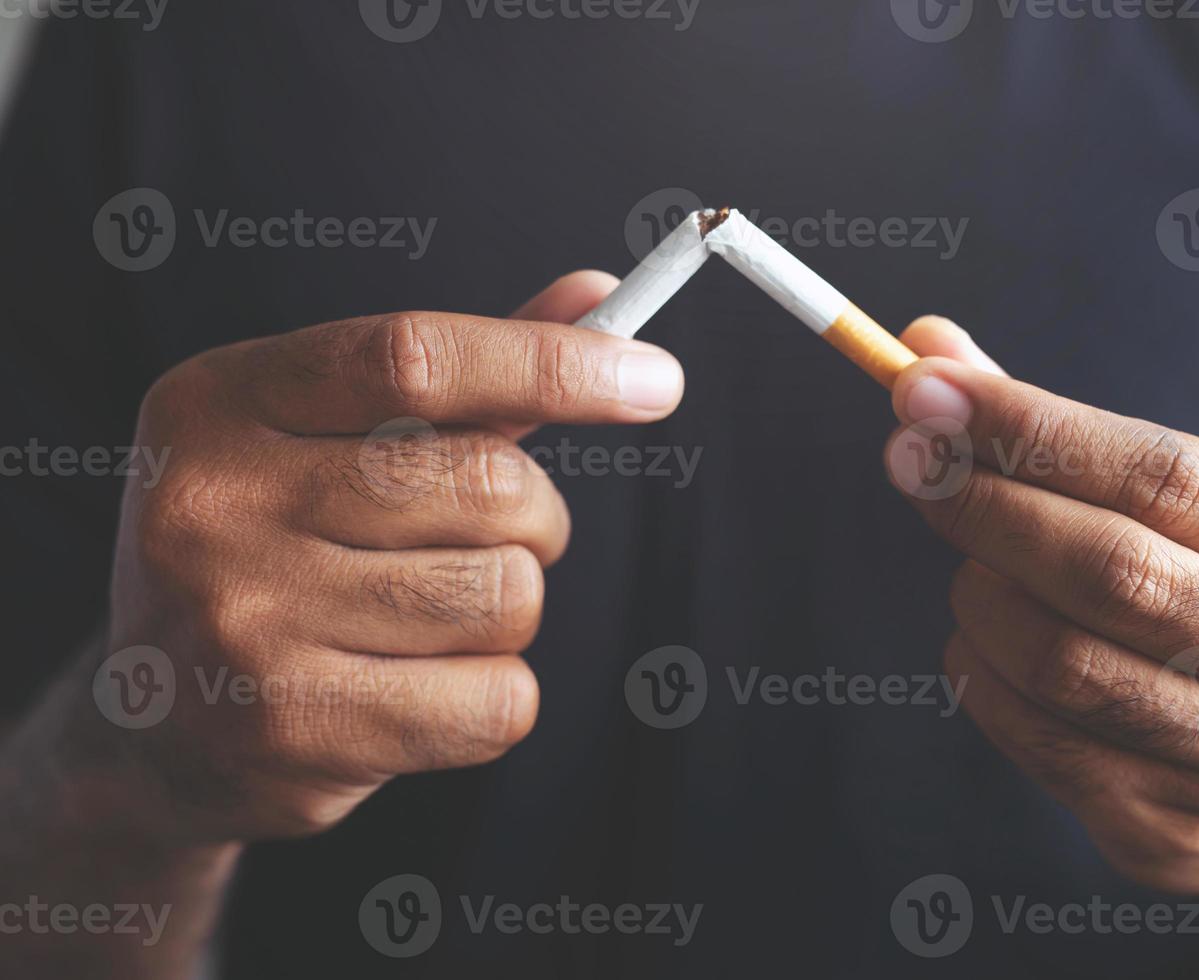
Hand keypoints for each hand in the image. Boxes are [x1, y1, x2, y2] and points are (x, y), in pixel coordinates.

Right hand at [92, 271, 683, 843]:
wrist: (155, 726)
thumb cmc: (277, 552)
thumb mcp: (331, 440)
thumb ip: (467, 376)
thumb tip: (599, 297)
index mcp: (221, 401)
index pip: (415, 358)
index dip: (553, 363)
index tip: (655, 378)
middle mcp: (215, 504)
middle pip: (491, 487)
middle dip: (536, 516)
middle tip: (498, 536)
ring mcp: (243, 622)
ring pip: (507, 596)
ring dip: (510, 608)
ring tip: (433, 618)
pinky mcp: (290, 729)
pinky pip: (497, 700)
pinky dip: (495, 696)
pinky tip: (419, 692)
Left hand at [885, 317, 1198, 892]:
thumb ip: (1067, 434)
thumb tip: (927, 356)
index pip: (1163, 474)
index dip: (1029, 428)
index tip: (924, 391)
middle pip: (1110, 571)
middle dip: (983, 505)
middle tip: (909, 461)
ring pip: (1060, 662)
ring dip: (978, 594)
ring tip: (970, 566)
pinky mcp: (1181, 834)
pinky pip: (1036, 739)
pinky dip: (979, 674)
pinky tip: (980, 641)